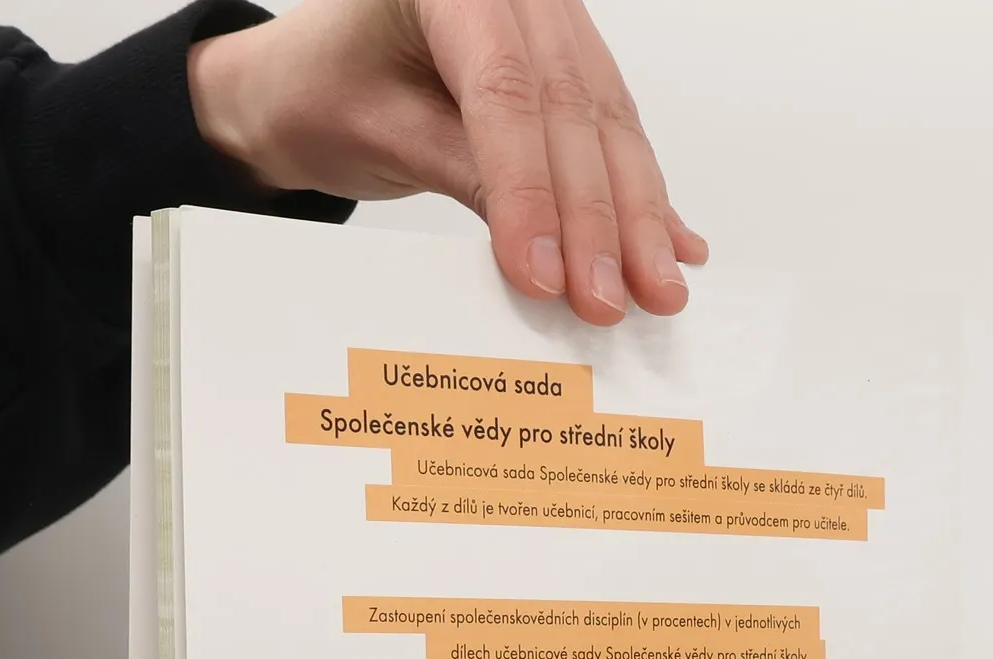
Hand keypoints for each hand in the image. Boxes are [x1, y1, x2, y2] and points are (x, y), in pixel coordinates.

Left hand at [189, 0, 707, 325]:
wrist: (314, 75)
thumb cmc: (328, 88)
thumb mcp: (381, 131)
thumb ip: (463, 174)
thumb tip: (542, 254)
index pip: (506, 92)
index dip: (531, 191)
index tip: (543, 273)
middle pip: (572, 110)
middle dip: (599, 218)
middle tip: (610, 298)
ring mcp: (552, 22)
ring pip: (608, 123)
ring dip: (637, 216)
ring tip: (657, 287)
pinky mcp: (571, 62)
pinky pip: (614, 130)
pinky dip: (643, 197)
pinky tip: (677, 244)